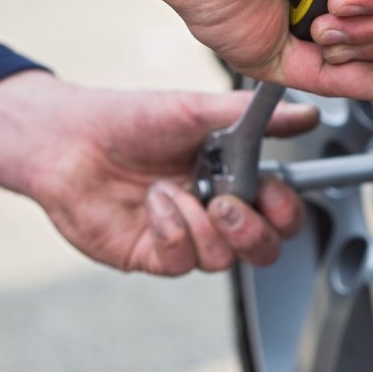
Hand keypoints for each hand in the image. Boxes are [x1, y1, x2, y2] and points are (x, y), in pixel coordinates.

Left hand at [0, 71, 320, 274]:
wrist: (66, 140)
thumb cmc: (129, 120)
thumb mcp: (196, 111)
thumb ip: (253, 116)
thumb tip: (306, 112)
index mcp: (235, 177)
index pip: (281, 211)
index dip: (285, 210)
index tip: (272, 189)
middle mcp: (214, 211)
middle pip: (264, 248)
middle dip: (253, 231)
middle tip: (227, 204)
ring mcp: (185, 236)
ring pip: (224, 259)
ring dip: (202, 225)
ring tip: (173, 190)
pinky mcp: (153, 254)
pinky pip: (181, 261)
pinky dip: (171, 231)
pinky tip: (154, 204)